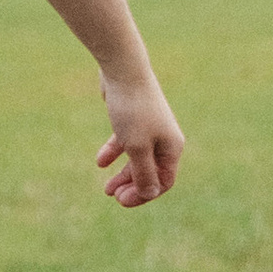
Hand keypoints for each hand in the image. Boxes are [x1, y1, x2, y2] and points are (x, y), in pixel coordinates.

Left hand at [96, 69, 182, 207]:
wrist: (123, 70)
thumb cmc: (133, 110)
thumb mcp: (137, 147)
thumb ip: (144, 173)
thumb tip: (150, 193)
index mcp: (172, 148)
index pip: (163, 181)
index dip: (144, 195)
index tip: (121, 201)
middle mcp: (164, 139)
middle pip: (150, 171)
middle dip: (132, 186)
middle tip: (112, 196)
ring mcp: (148, 127)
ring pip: (137, 158)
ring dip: (123, 174)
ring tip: (105, 188)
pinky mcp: (132, 118)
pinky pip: (124, 142)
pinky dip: (114, 152)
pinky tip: (100, 162)